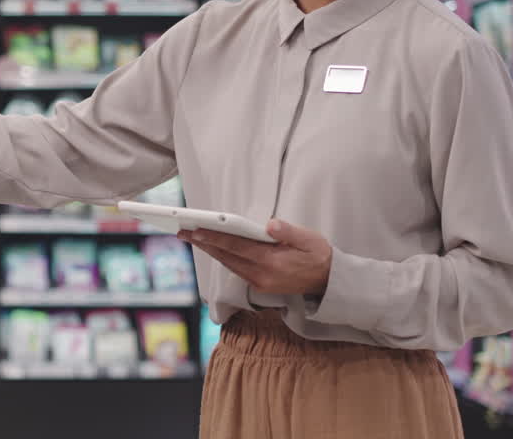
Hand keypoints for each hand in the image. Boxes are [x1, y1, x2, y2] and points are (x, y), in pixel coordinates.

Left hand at [180, 219, 332, 295]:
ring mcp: (260, 283)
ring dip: (210, 251)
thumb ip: (289, 231)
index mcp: (272, 261)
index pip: (236, 247)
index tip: (196, 229)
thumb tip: (270, 224)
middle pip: (226, 256)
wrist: (329, 282)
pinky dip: (223, 258)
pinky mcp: (261, 287)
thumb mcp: (310, 239)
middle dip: (204, 243)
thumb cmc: (319, 255)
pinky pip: (236, 270)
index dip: (214, 237)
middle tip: (183, 231)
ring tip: (193, 237)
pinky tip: (215, 249)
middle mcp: (262, 275)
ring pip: (229, 264)